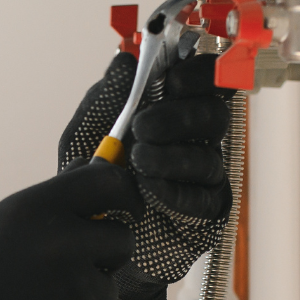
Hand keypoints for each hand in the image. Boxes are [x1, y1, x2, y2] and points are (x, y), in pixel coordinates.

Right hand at [0, 165, 141, 299]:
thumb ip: (41, 209)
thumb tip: (84, 180)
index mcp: (35, 211)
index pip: (107, 182)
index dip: (122, 193)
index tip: (124, 206)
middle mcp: (62, 245)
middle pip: (121, 238)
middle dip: (106, 252)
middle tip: (75, 267)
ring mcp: (77, 292)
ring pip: (109, 289)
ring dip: (86, 298)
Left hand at [57, 51, 233, 299]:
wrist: (89, 239)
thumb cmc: (91, 183)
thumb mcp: (85, 134)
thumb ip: (104, 97)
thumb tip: (125, 60)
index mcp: (170, 110)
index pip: (203, 79)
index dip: (198, 73)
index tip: (172, 80)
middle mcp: (193, 139)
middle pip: (214, 112)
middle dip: (179, 115)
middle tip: (143, 127)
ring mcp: (203, 175)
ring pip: (209, 154)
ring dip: (172, 154)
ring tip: (138, 161)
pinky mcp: (206, 210)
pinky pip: (206, 195)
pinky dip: (178, 190)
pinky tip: (152, 189)